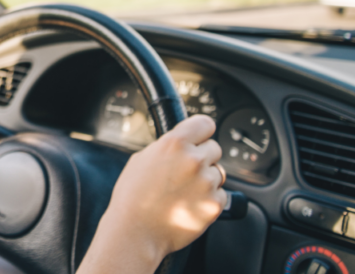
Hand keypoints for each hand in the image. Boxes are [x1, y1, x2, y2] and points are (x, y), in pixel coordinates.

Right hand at [80, 115, 225, 272]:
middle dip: (203, 158)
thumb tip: (181, 143)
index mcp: (175, 144)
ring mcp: (206, 182)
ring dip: (207, 179)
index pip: (205, 123)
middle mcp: (194, 160)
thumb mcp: (142, 159)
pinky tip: (189, 204)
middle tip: (185, 172)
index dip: (202, 131)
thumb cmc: (133, 197)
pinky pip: (221, 194)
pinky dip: (209, 199)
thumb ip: (166, 147)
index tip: (200, 137)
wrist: (135, 232)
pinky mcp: (214, 204)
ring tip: (184, 191)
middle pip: (215, 148)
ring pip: (219, 172)